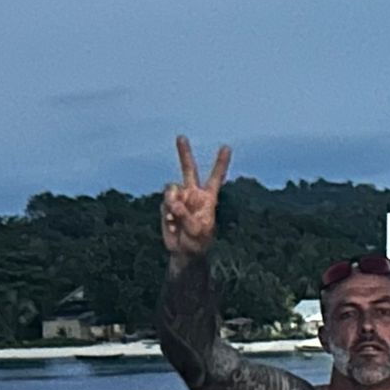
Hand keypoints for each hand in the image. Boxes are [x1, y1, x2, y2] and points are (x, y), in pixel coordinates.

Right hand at [160, 135, 231, 259]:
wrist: (183, 252)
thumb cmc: (198, 242)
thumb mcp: (198, 231)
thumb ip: (186, 215)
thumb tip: (174, 203)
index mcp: (208, 199)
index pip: (215, 177)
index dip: (220, 163)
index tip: (226, 147)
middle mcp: (193, 194)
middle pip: (189, 170)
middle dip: (184, 153)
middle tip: (181, 136)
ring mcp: (179, 199)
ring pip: (171, 189)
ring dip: (172, 203)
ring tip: (178, 220)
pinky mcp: (167, 206)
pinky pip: (163, 204)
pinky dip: (166, 214)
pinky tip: (172, 224)